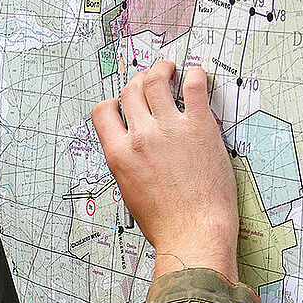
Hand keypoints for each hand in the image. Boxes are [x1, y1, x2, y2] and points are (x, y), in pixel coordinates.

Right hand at [91, 62, 238, 281]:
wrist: (195, 234)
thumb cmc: (166, 223)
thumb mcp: (130, 193)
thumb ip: (128, 164)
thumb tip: (132, 149)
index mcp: (120, 154)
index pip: (103, 111)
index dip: (113, 102)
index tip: (125, 103)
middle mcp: (141, 137)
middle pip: (131, 90)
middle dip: (138, 80)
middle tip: (151, 78)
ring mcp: (169, 129)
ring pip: (155, 80)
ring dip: (162, 69)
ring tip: (170, 69)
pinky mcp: (199, 127)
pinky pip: (193, 87)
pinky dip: (194, 75)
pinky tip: (196, 77)